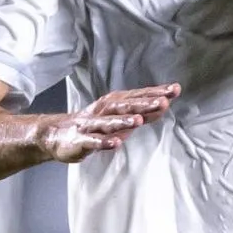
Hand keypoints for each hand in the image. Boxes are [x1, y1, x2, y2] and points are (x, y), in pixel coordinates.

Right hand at [39, 85, 176, 163]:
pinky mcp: (81, 141)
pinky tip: (115, 143)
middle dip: (144, 104)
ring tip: (139, 121)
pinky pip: (94, 141)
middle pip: (125, 105)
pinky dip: (104, 142)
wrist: (57, 135)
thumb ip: (143, 113)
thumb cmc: (95, 125)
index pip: (138, 96)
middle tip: (163, 101)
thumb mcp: (122, 118)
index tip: (175, 89)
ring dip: (124, 121)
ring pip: (109, 122)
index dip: (156, 92)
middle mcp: (104, 111)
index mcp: (114, 103)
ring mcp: (91, 125)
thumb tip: (165, 104)